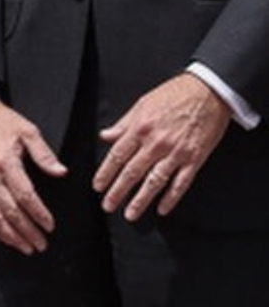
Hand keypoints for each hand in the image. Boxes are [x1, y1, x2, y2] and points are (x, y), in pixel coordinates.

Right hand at [0, 94, 65, 253]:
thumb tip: (61, 172)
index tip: (50, 225)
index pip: (26, 196)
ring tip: (26, 247)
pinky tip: (3, 236)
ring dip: (10, 236)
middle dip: (27, 232)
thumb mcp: (26, 129)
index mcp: (5, 161)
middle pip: (10, 212)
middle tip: (41, 244)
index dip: (39, 214)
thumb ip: (44, 153)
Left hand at [94, 74, 229, 220]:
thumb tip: (105, 136)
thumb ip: (123, 124)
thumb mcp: (142, 104)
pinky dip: (171, 198)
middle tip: (108, 206)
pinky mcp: (194, 159)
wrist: (207, 92)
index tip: (98, 186)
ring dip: (141, 200)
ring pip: (154, 182)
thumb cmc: (173, 95)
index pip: (117, 155)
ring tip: (130, 214)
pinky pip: (181, 183)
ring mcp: (176, 153)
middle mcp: (155, 143)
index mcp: (140, 128)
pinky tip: (163, 209)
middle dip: (118, 191)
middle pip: (132, 172)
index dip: (106, 173)